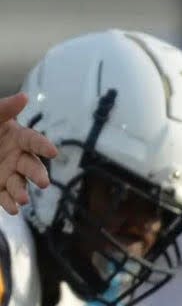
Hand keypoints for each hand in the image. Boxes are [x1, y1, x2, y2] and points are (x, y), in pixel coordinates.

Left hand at [0, 93, 57, 214]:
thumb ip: (5, 108)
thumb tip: (25, 96)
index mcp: (18, 137)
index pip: (35, 141)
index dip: (44, 146)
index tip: (52, 151)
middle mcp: (17, 156)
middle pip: (32, 166)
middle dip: (38, 175)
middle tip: (43, 183)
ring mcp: (7, 173)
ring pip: (19, 184)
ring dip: (22, 192)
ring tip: (22, 200)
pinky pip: (4, 197)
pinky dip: (9, 203)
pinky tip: (13, 209)